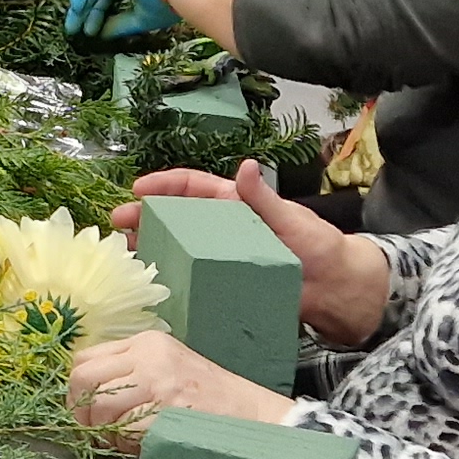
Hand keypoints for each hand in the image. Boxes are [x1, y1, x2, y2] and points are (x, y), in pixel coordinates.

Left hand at [64, 0, 179, 42]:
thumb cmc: (166, 3)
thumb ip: (119, 25)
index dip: (97, 17)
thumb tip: (101, 34)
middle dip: (84, 13)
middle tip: (75, 31)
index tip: (90, 33)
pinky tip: (79, 7)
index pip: (108, 0)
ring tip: (75, 24)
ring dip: (80, 4)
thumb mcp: (139, 19)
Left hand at [66, 327, 291, 434]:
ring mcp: (160, 382)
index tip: (81, 409)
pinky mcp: (169, 410)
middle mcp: (149, 356)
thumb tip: (85, 394)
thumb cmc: (209, 397)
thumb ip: (130, 372)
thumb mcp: (167, 368)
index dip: (75, 388)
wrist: (252, 414)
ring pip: (101, 405)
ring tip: (119, 439)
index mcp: (146, 342)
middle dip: (79, 410)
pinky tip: (140, 446)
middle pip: (84, 379)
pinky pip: (126, 429)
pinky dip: (125, 444)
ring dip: (102, 430)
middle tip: (91, 430)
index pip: (85, 358)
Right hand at [110, 160, 388, 344]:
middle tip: (118, 223)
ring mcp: (222, 258)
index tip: (139, 189)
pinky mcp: (226, 284)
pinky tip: (152, 284)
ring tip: (126, 253)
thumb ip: (264, 197)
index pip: (194, 187)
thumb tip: (244, 166)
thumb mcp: (292, 219)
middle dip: (146, 216)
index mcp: (237, 205)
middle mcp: (224, 229)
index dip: (165, 185)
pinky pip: (193, 278)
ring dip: (152, 246)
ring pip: (179, 247)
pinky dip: (170, 278)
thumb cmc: (320, 248)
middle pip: (177, 217)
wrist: (340, 291)